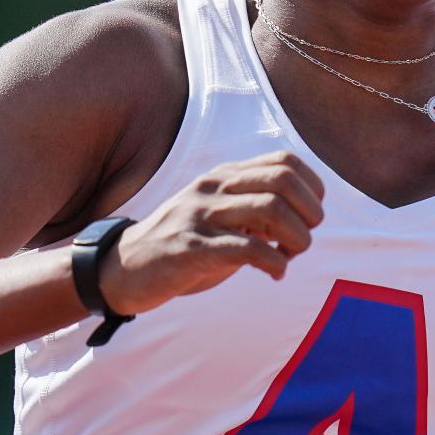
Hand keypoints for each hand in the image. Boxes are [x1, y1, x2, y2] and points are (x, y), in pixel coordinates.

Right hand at [96, 151, 324, 314]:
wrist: (122, 268)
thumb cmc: (180, 245)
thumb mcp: (219, 217)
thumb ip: (255, 212)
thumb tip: (301, 221)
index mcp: (223, 176)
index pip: (285, 161)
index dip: (312, 188)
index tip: (309, 217)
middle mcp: (213, 188)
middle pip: (284, 180)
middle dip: (309, 213)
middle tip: (303, 240)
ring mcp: (200, 215)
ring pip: (271, 210)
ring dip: (296, 238)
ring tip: (290, 256)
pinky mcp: (191, 248)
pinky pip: (247, 248)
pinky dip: (273, 262)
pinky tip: (274, 273)